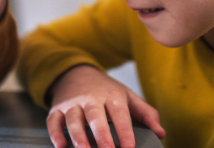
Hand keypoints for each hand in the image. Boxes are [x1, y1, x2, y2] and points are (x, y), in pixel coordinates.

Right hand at [47, 65, 164, 147]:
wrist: (75, 73)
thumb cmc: (105, 90)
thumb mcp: (127, 96)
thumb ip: (145, 114)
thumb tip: (160, 132)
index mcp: (111, 96)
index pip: (119, 114)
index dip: (124, 131)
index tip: (129, 147)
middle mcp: (91, 99)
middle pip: (95, 116)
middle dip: (101, 135)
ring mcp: (72, 104)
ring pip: (73, 119)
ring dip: (77, 135)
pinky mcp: (57, 109)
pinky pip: (53, 121)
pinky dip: (55, 133)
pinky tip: (60, 146)